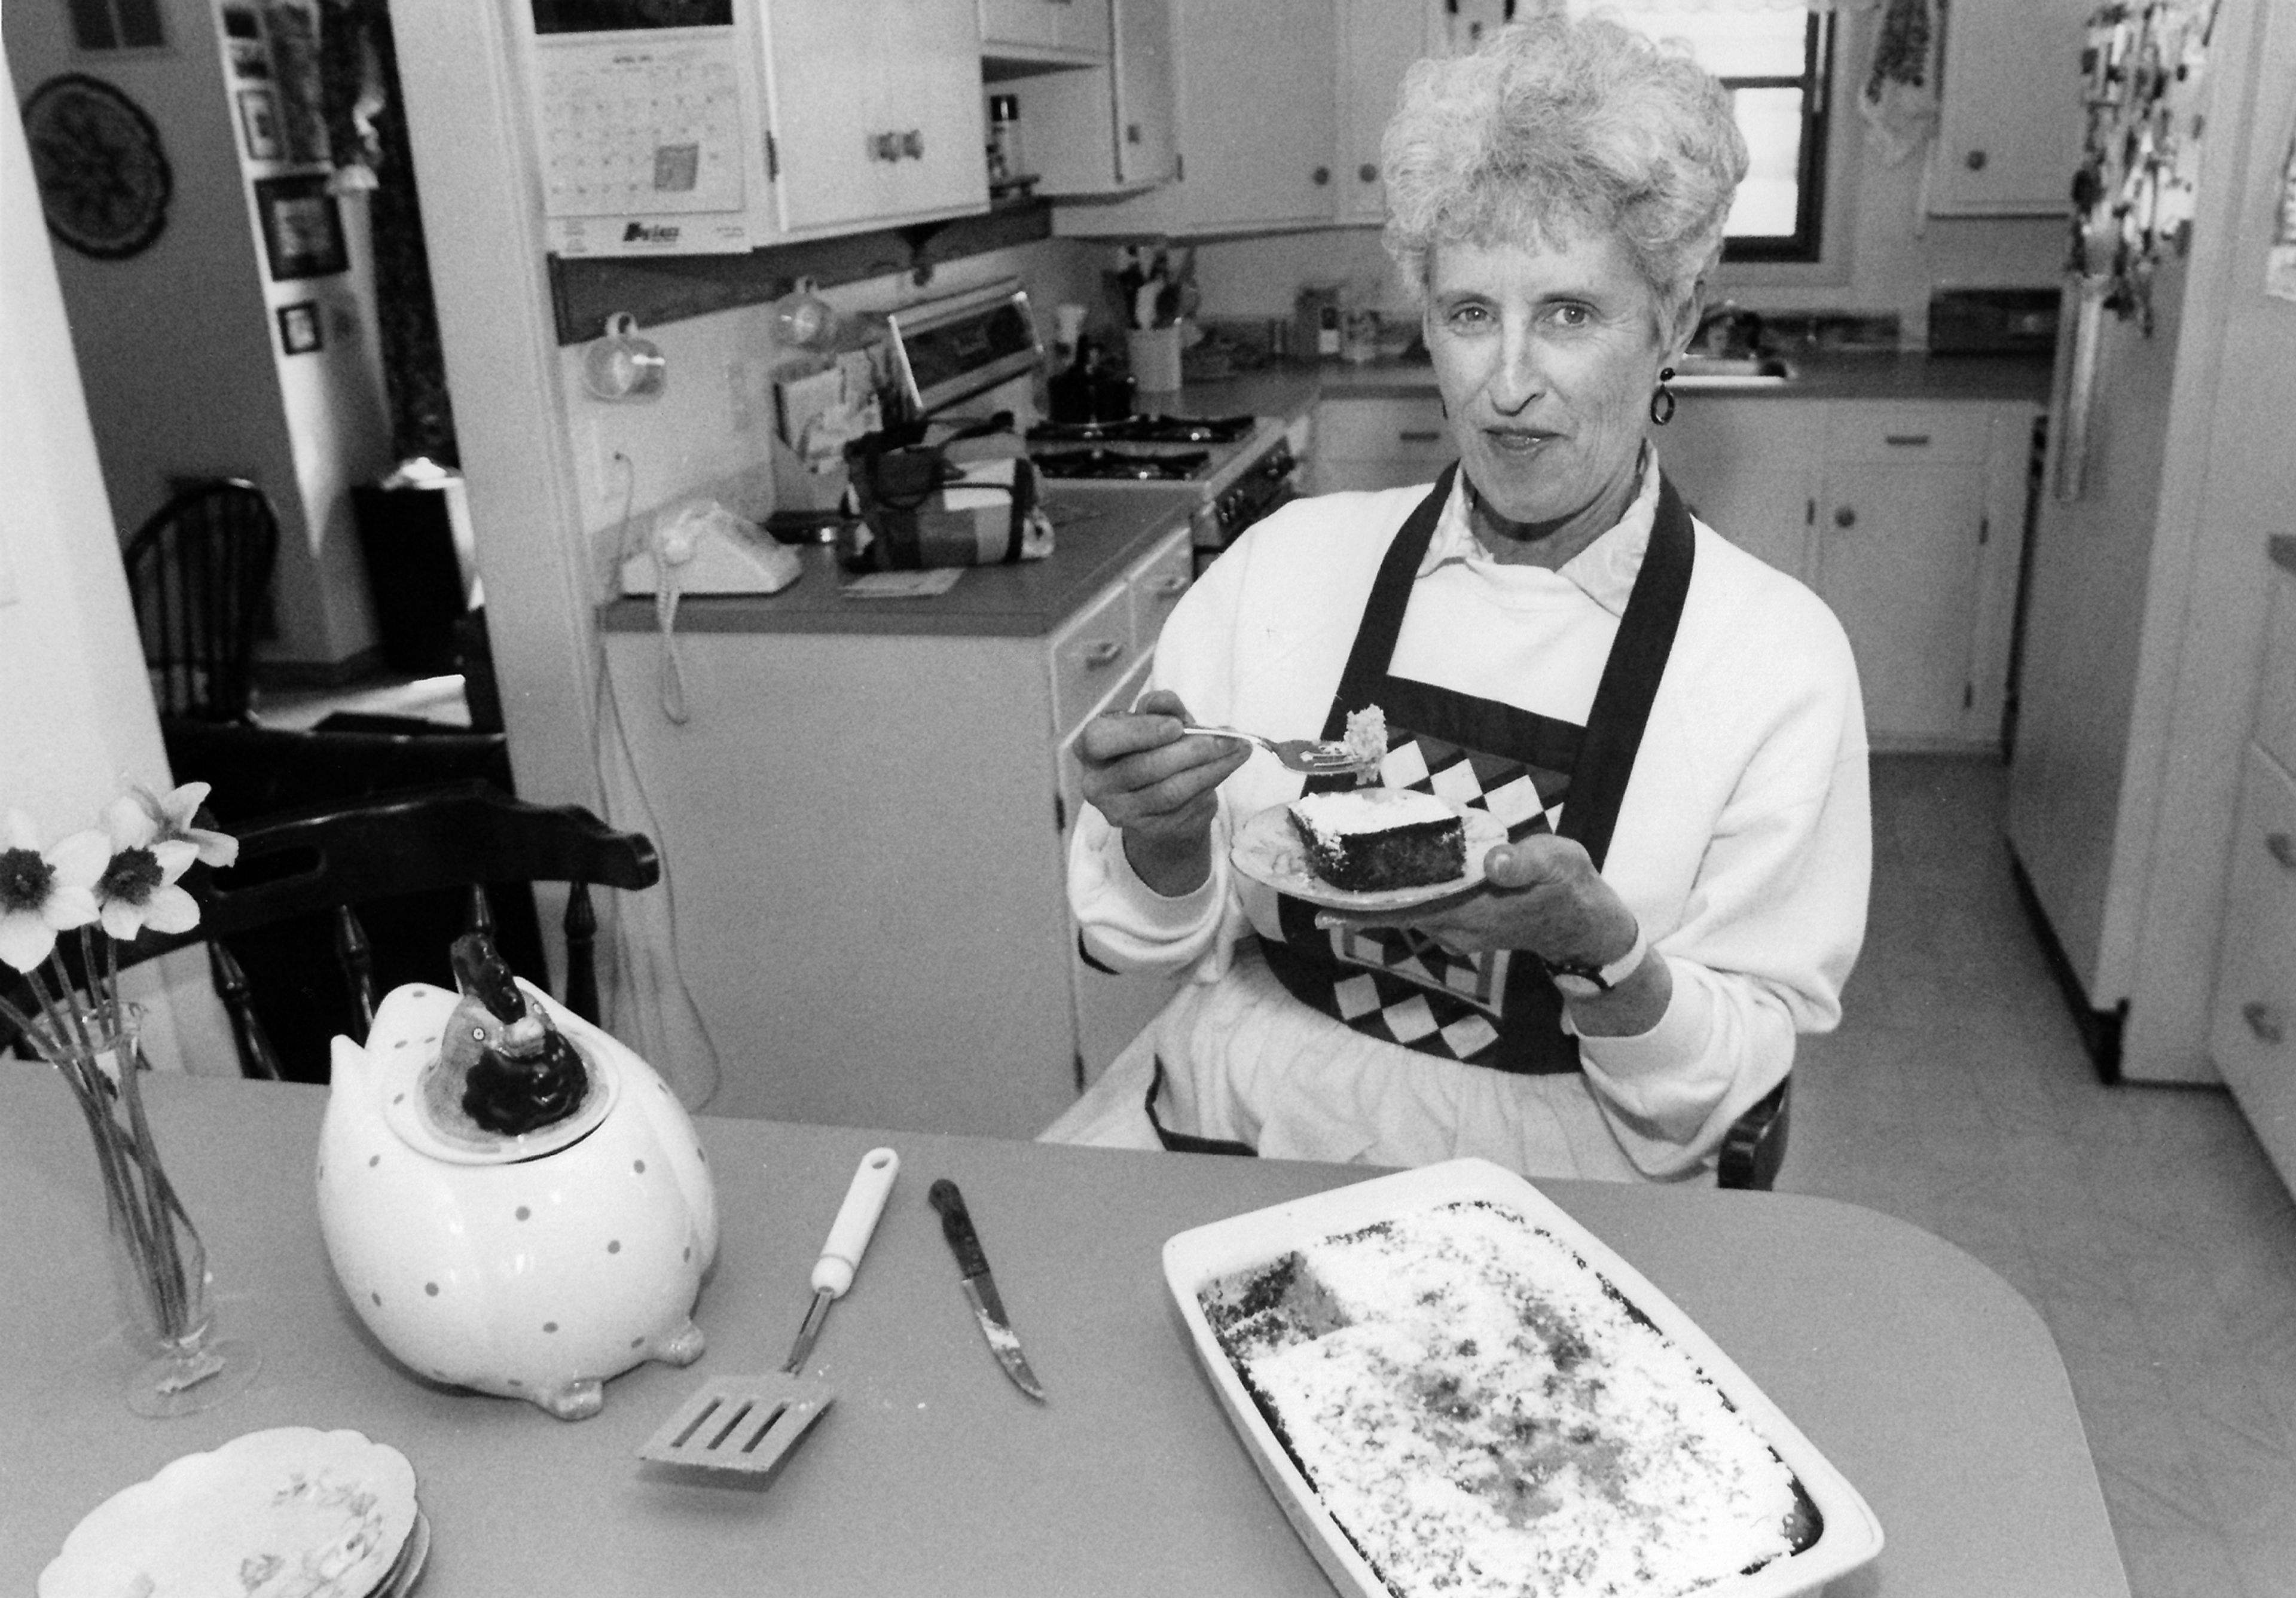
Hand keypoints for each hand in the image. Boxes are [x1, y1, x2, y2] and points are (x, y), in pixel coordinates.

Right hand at [1076, 690, 1248, 895]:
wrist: (1158, 794)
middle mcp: (1097, 784)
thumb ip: (1162, 706)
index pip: (1100, 740)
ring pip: (1169, 791)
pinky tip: (1228, 767)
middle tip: (1227, 737)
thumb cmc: (1152, 746)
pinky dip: (1211, 784)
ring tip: (1238, 749)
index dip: (1138, 732)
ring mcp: (1120, 812)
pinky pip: (1184, 807)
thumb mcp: (1156, 719)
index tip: (1177, 726)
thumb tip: (1167, 703)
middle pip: (1143, 768)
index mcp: (1090, 748)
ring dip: (1210, 769)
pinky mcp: (1147, 829)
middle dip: (1192, 750)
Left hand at [1317, 834, 1667, 1034]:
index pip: (1408, 909)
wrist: (1584, 925)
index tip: (1322, 908)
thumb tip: (1496, 860)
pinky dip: (1392, 899)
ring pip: (1403, 913)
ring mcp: (1456, 929)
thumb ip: (1527, 861)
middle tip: (1309, 882)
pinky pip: (1417, 911)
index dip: (1365, 908)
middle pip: (1394, 913)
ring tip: (1329, 879)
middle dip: (1353, 902)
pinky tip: (1373, 882)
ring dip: (1368, 900)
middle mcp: (1456, 926)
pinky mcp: (1460, 925)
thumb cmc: (1570, 886)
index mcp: (1474, 908)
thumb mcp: (1558, 862)